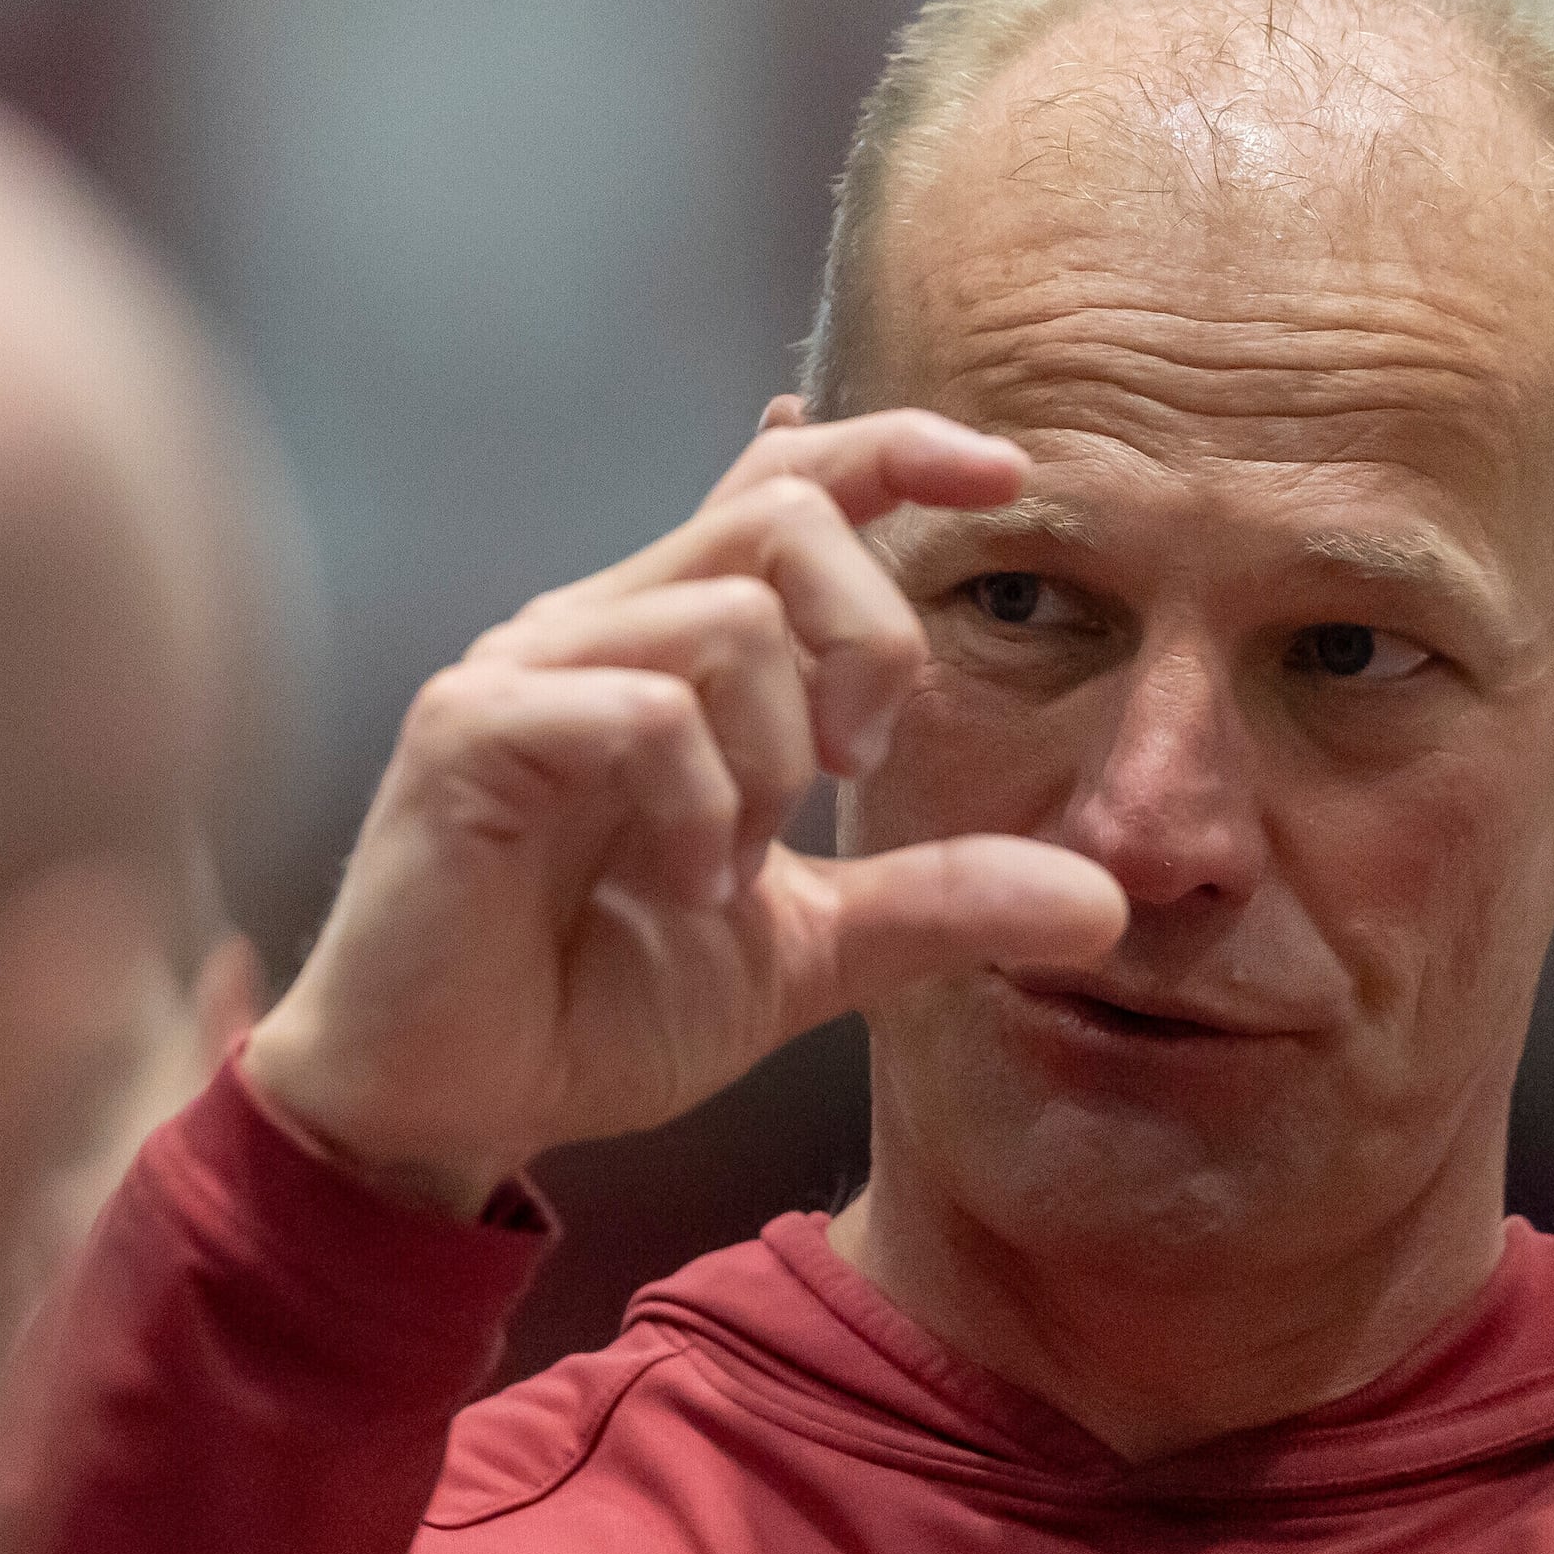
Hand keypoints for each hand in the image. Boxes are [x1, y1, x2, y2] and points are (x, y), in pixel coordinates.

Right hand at [242, 406, 1128, 1214]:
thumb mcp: (807, 953)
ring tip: (729, 867)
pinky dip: (697, 799)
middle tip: (856, 768)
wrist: (446, 1106)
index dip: (898, 448)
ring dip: (773, 753)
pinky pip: (638, 706)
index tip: (1005, 479)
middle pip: (783, 510)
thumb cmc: (596, 1005)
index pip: (789, 479)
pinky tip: (684, 883)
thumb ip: (938, 904)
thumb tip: (1107, 903)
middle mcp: (599, 625)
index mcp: (676, 647)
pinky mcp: (467, 731)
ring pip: (724, 611)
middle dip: (872, 634)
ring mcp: (526, 668)